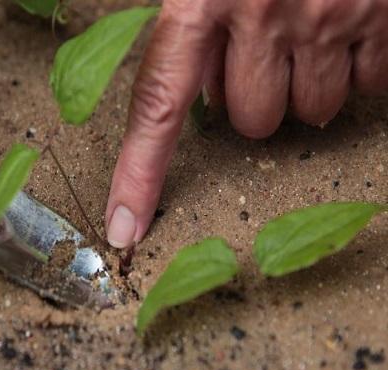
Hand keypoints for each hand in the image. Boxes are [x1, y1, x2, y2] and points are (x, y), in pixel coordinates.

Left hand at [106, 0, 387, 247]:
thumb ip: (183, 17)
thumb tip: (184, 81)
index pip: (157, 105)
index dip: (139, 174)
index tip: (127, 227)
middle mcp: (264, 12)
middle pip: (250, 122)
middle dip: (249, 101)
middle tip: (256, 58)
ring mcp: (331, 16)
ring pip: (308, 113)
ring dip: (301, 89)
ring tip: (301, 39)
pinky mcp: (384, 17)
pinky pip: (368, 87)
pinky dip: (355, 72)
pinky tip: (346, 32)